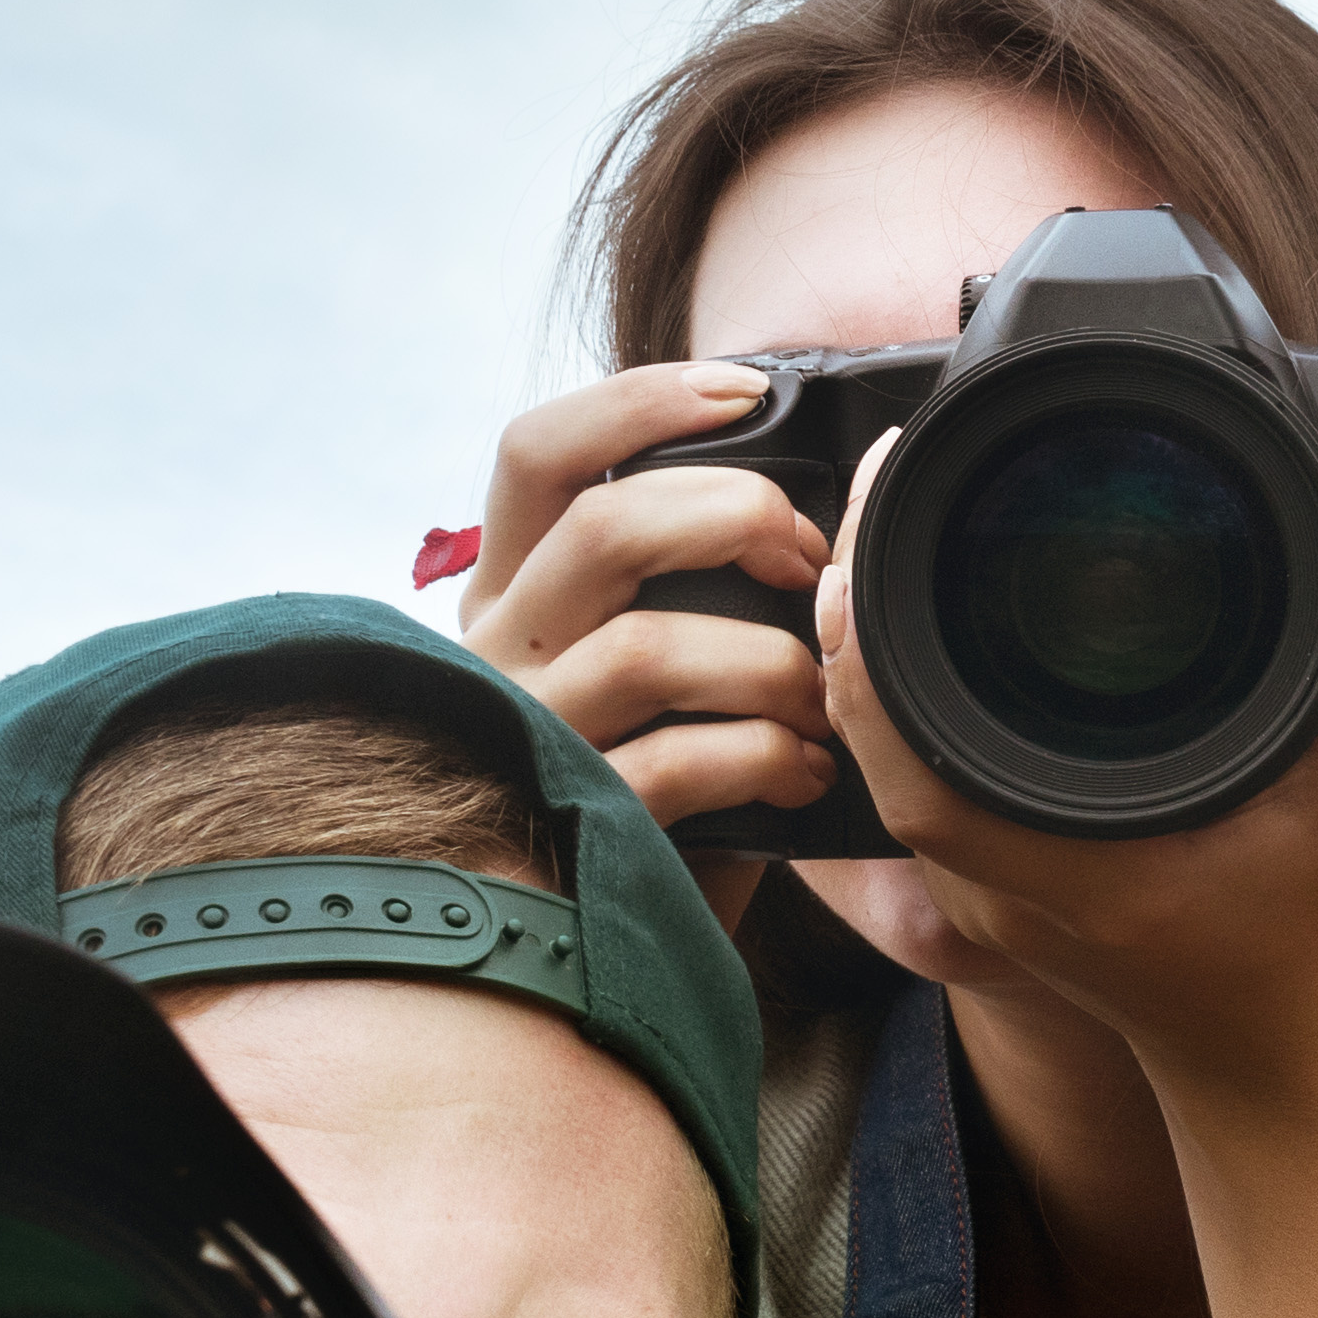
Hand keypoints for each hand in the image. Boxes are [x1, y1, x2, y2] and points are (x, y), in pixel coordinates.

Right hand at [461, 362, 838, 835]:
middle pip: (603, 526)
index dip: (638, 401)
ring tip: (823, 694)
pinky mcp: (576, 820)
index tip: (744, 390)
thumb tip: (816, 494)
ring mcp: (528, 738)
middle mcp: (494, 651)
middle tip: (811, 558)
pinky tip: (808, 772)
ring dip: (771, 661)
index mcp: (509, 588)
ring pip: (648, 647)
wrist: (598, 928)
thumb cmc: (640, 763)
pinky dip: (770, 757)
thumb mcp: (633, 651)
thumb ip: (677, 574)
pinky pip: (682, 762)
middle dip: (736, 516)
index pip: (535, 452)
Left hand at [819, 454, 1317, 1113]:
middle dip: (862, 586)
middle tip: (891, 475)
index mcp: (1062, 861)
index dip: (875, 606)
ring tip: (895, 523)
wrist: (1274, 1044)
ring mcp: (974, 887)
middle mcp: (992, 879)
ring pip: (873, 744)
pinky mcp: (980, 878)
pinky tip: (920, 611)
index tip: (894, 493)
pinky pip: (905, 765)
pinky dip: (897, 686)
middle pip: (864, 719)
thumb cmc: (1306, 925)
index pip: (907, 729)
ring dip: (869, 634)